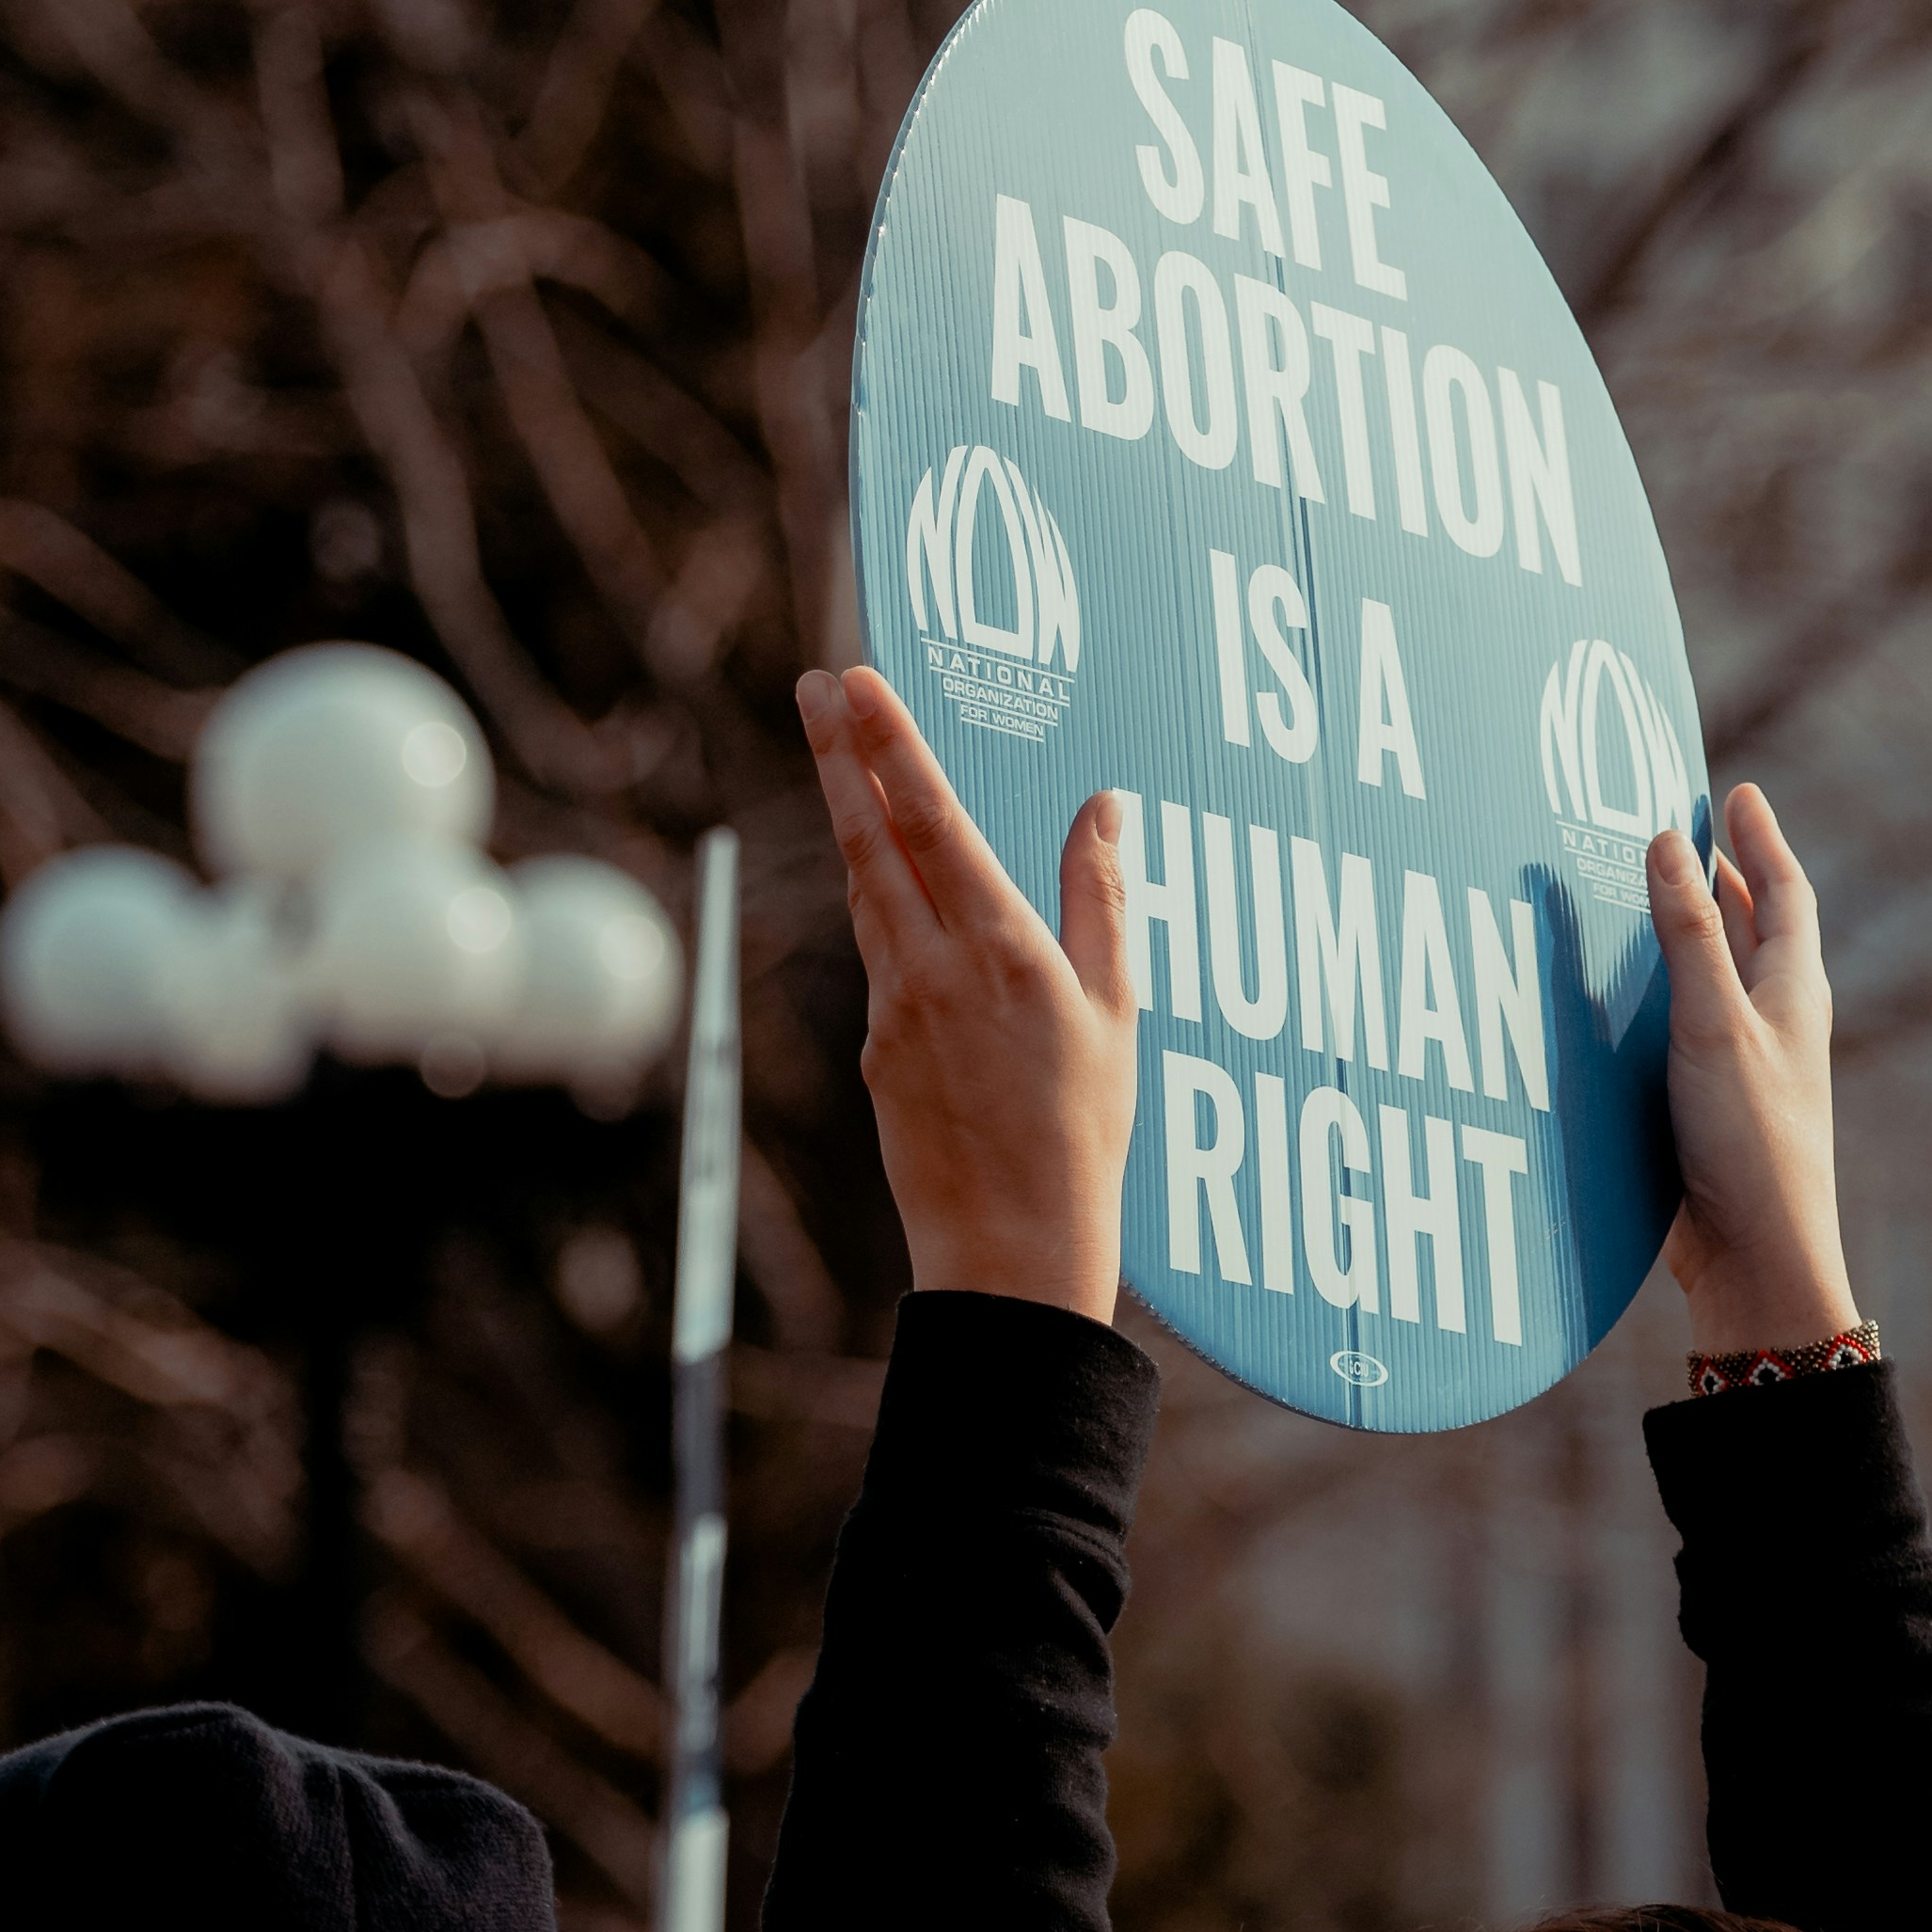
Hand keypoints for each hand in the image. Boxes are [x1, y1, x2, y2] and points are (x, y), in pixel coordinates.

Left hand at [798, 665, 1136, 1320]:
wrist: (1011, 1250)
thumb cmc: (1085, 1134)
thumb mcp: (1117, 1009)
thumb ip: (1102, 898)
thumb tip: (1103, 805)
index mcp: (999, 949)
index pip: (931, 817)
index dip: (891, 742)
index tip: (857, 681)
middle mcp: (933, 967)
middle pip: (870, 836)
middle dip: (841, 752)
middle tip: (814, 683)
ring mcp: (894, 1009)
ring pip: (866, 891)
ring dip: (853, 817)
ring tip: (845, 757)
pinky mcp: (878, 1051)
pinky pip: (879, 955)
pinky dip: (881, 903)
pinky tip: (891, 883)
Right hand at [1647, 780, 1856, 1355]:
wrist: (1758, 1263)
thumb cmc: (1752, 1143)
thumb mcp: (1713, 1024)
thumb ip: (1687, 934)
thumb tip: (1666, 839)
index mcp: (1793, 994)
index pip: (1784, 895)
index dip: (1759, 841)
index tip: (1738, 794)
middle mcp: (1776, 1024)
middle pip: (1755, 932)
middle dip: (1724, 880)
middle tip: (1689, 833)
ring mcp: (1746, 1068)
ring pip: (1721, 981)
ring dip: (1692, 934)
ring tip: (1649, 896)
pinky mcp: (1710, 1109)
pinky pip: (1688, 1030)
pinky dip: (1663, 995)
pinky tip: (1622, 1001)